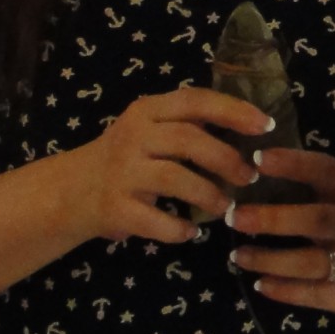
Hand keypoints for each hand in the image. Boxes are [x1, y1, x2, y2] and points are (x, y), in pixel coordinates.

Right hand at [49, 87, 264, 248]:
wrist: (70, 191)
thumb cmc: (125, 158)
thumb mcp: (150, 130)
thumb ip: (187, 126)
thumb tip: (250, 128)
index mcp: (146, 111)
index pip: (195, 100)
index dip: (233, 111)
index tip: (265, 126)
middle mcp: (132, 137)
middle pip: (188, 140)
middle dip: (226, 158)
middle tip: (248, 177)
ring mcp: (121, 173)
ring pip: (175, 179)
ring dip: (209, 195)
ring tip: (226, 207)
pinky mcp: (114, 208)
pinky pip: (156, 221)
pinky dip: (179, 229)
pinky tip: (191, 233)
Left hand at [228, 149, 334, 316]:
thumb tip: (288, 155)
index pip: (324, 170)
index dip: (292, 163)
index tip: (259, 159)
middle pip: (317, 220)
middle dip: (273, 219)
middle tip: (235, 217)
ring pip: (313, 262)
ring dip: (272, 259)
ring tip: (238, 255)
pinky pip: (319, 295)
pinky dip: (289, 291)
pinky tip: (261, 284)